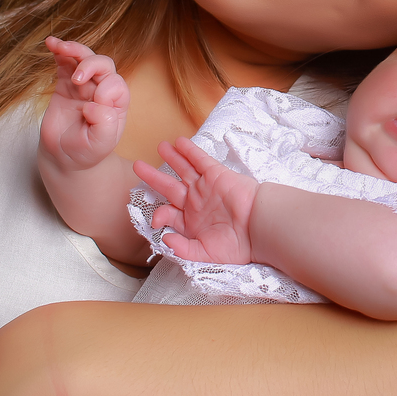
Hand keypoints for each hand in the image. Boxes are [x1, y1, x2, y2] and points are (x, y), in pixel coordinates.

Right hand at [39, 37, 129, 170]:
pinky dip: (59, 51)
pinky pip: (65, 62)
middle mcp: (103, 90)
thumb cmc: (86, 151)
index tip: (89, 109)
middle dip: (91, 65)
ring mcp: (84, 85)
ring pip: (84, 58)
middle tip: (78, 79)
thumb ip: (104, 124)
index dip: (105, 92)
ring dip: (75, 50)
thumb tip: (93, 104)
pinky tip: (51, 44)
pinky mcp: (65, 84)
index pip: (116, 85)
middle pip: (103, 65)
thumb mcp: (100, 144)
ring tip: (61, 47)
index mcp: (117, 103)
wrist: (64, 157)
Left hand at [133, 137, 259, 264]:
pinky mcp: (215, 175)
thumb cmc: (236, 244)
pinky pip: (200, 160)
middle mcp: (196, 203)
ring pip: (183, 169)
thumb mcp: (205, 254)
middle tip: (138, 166)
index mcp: (191, 222)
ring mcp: (205, 187)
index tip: (156, 219)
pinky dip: (189, 151)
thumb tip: (164, 239)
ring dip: (172, 157)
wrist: (258, 228)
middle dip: (153, 177)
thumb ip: (183, 249)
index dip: (158, 215)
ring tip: (160, 146)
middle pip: (169, 187)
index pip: (168, 213)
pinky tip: (179, 142)